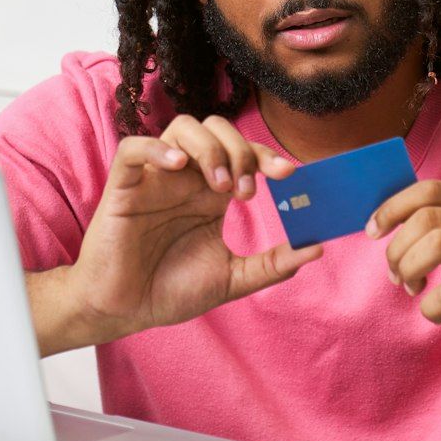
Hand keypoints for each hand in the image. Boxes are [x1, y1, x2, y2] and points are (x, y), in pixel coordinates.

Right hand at [66, 114, 323, 343]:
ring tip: (218, 186)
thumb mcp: (232, 279)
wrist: (125, 312)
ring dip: (209, 149)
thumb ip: (272, 264)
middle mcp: (185, 179)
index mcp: (210, 194)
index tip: (288, 175)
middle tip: (245, 192)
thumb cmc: (170, 292)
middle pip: (216, 130)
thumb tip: (318, 248)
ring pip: (181, 128)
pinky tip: (178, 166)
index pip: (243, 153)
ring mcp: (154, 179)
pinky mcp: (123, 187)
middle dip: (240, 151)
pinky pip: (133, 148)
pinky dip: (156, 148)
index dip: (266, 155)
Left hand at [365, 181, 440, 373]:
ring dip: (409, 269)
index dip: (393, 207)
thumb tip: (383, 218)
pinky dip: (429, 307)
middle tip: (395, 274)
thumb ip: (438, 226)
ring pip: (437, 244)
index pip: (431, 190)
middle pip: (428, 218)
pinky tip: (435, 315)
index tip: (373, 231)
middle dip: (397, 247)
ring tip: (412, 289)